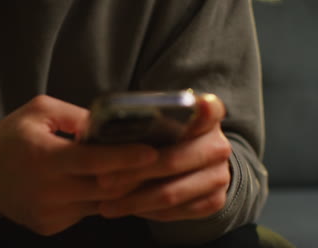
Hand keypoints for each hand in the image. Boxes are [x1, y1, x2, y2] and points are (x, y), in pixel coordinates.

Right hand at [0, 95, 157, 234]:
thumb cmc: (10, 138)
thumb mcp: (38, 111)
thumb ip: (75, 115)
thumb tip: (110, 125)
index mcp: (45, 157)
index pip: (94, 161)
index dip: (126, 158)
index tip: (152, 152)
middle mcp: (49, 191)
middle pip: (105, 189)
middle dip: (133, 176)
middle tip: (155, 163)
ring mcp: (50, 213)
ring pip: (100, 204)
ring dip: (119, 189)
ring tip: (133, 172)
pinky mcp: (49, 226)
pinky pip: (85, 213)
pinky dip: (98, 199)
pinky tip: (101, 184)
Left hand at [97, 94, 231, 221]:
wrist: (195, 162)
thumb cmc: (164, 136)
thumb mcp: (158, 121)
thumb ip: (144, 120)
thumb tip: (97, 132)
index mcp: (208, 114)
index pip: (206, 108)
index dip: (198, 108)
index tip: (193, 106)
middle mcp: (219, 144)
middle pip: (173, 159)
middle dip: (133, 173)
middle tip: (102, 181)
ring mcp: (220, 175)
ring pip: (170, 192)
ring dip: (133, 200)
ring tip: (104, 204)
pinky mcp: (214, 201)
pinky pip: (174, 211)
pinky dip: (146, 211)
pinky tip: (124, 208)